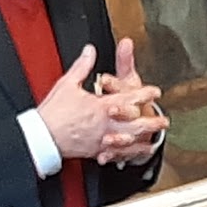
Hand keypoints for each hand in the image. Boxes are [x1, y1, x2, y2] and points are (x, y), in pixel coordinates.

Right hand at [37, 45, 162, 158]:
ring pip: (129, 141)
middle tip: (163, 120)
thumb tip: (90, 51)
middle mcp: (106, 124)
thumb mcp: (67, 84)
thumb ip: (82, 66)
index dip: (145, 94)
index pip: (129, 98)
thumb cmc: (54, 113)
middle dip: (152, 122)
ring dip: (144, 140)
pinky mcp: (95, 151)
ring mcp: (102, 139)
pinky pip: (116, 153)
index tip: (154, 92)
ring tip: (154, 140)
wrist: (43, 137)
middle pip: (136, 123)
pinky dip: (127, 154)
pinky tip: (132, 155)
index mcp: (101, 106)